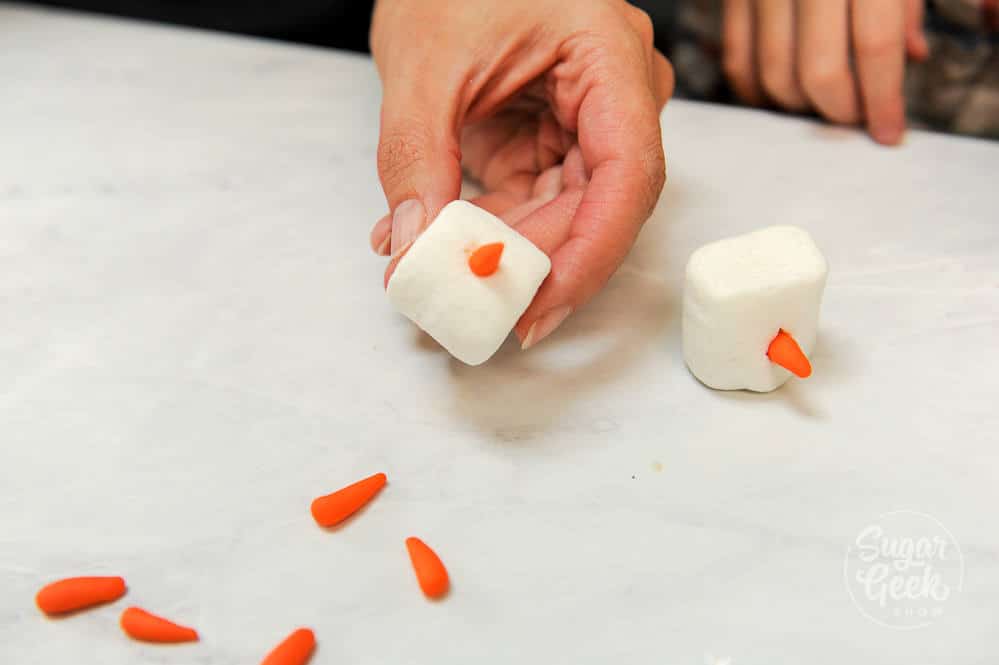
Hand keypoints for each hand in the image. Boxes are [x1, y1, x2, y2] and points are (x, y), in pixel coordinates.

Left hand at [368, 0, 672, 347]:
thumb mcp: (422, 65)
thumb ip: (417, 158)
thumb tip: (415, 248)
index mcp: (608, 58)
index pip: (627, 176)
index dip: (588, 256)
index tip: (536, 309)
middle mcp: (613, 94)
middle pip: (594, 206)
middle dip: (530, 263)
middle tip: (468, 306)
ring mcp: (583, 117)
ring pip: (560, 211)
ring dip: (499, 249)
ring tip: (431, 271)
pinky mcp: (550, 134)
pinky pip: (530, 198)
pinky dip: (485, 225)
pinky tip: (433, 238)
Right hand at [721, 0, 927, 144]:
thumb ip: (907, 3)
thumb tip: (911, 54)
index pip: (874, 47)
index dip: (883, 99)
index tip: (888, 132)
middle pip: (819, 73)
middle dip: (840, 110)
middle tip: (854, 118)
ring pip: (775, 76)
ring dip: (800, 105)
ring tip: (820, 103)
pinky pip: (738, 62)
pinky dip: (757, 91)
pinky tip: (780, 95)